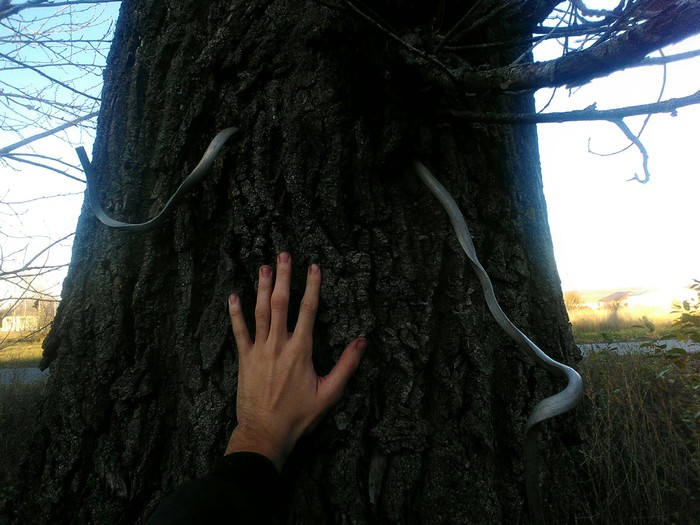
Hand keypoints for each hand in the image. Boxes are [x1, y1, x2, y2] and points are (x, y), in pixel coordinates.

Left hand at [225, 252, 366, 470]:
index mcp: (301, 351)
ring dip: (261, 288)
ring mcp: (259, 350)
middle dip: (283, 277)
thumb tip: (362, 342)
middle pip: (280, 304)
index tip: (314, 267)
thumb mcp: (329, 393)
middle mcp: (279, 345)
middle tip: (284, 255)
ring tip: (264, 267)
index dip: (312, 287)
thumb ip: (346, 366)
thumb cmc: (299, 416)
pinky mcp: (245, 359)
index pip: (308, 311)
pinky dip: (236, 314)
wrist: (265, 433)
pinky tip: (233, 296)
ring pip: (260, 312)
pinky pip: (239, 332)